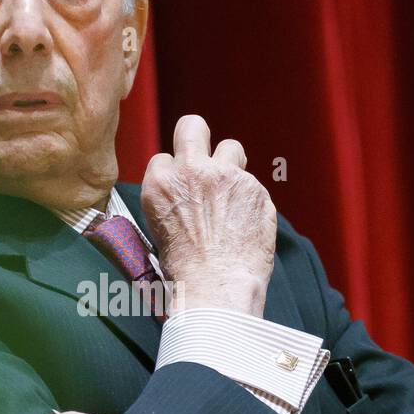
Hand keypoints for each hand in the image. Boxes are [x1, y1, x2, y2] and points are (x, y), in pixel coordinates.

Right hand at [141, 114, 277, 317]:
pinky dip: (250, 200)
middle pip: (192, 126)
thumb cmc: (184, 271)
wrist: (217, 287)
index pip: (164, 158)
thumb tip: (183, 196)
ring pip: (231, 148)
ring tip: (230, 195)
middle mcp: (192, 171)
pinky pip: (252, 184)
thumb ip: (169, 201)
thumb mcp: (157, 230)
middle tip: (204, 159)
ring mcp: (227, 177)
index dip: (174, 173)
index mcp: (161, 184)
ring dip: (230, 165)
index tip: (181, 190)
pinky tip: (245, 225)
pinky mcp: (255, 189)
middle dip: (196, 136)